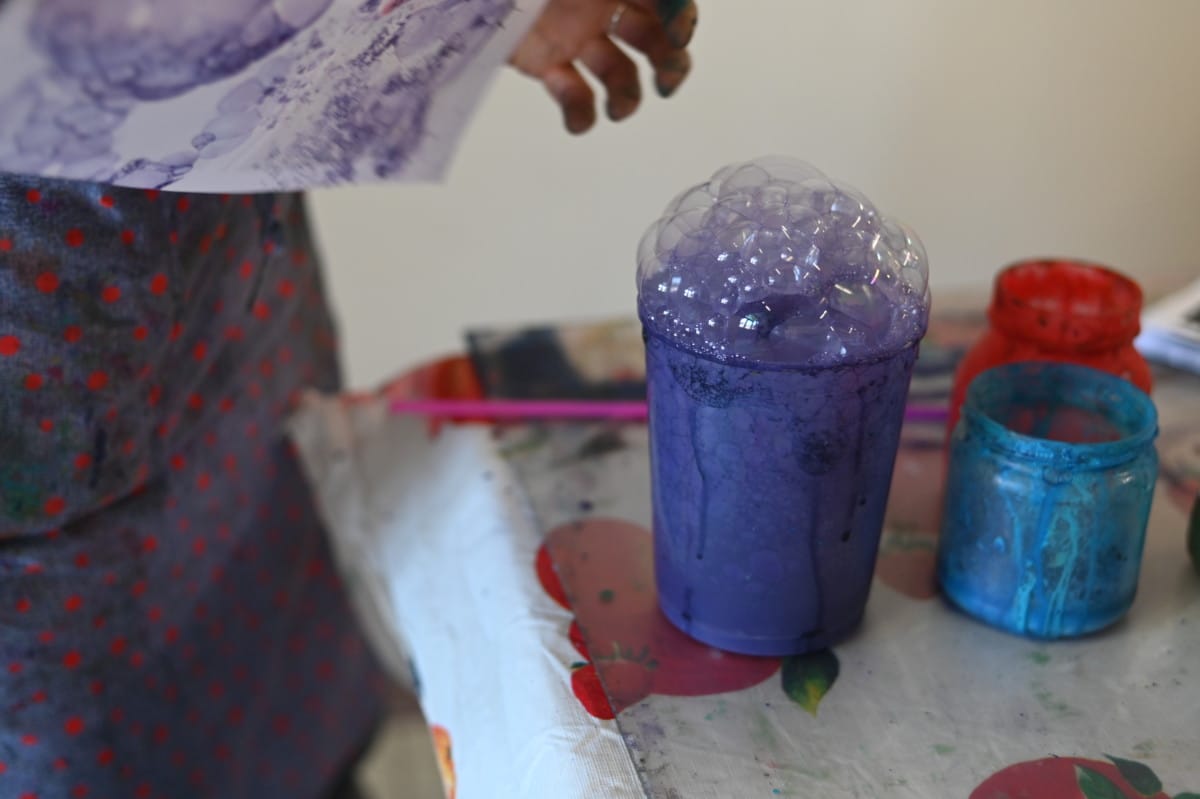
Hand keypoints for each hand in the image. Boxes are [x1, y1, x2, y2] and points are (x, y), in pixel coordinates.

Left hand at [510, 0, 697, 133]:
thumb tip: (669, 3)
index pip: (668, 1)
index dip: (682, 17)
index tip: (677, 30)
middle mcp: (602, 4)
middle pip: (656, 39)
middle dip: (670, 63)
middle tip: (665, 79)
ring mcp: (575, 34)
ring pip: (619, 74)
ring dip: (628, 97)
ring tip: (618, 110)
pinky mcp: (545, 62)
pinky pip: (574, 95)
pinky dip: (580, 114)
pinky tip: (578, 120)